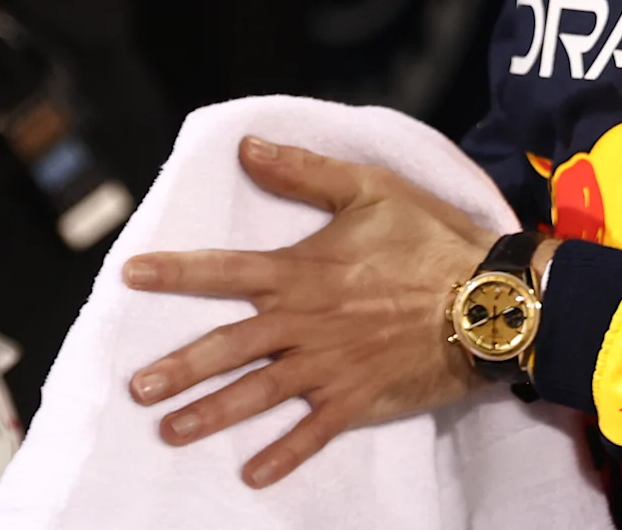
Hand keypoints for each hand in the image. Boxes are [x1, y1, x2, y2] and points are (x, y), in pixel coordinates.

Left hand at [121, 138, 500, 486]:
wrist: (490, 301)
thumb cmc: (430, 239)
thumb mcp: (369, 188)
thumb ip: (304, 172)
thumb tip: (247, 146)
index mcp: (301, 271)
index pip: (224, 269)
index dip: (175, 271)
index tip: (130, 275)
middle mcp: (305, 322)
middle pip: (229, 346)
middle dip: (178, 368)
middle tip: (136, 387)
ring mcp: (329, 366)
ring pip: (258, 393)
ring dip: (211, 414)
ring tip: (169, 430)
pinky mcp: (358, 399)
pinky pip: (313, 432)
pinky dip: (282, 454)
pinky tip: (251, 474)